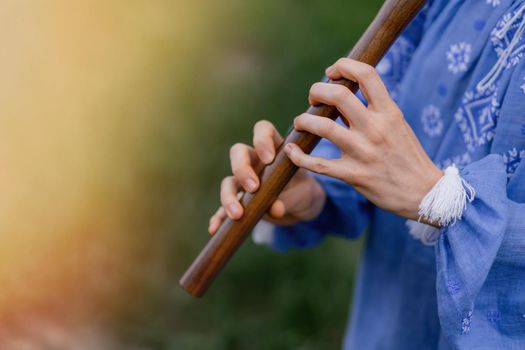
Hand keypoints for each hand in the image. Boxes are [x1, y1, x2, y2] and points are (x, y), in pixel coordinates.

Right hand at [208, 120, 325, 233]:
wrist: (298, 204)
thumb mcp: (300, 193)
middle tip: (253, 187)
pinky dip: (219, 217)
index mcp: (272, 149)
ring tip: (237, 214)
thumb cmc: (300, 189)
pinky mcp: (238, 200)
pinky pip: (223, 207)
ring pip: (228, 181)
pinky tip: (215, 228)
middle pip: (238, 152)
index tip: (269, 158)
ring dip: (229, 196)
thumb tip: (275, 208)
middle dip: (242, 169)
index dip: (262, 140)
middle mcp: (254, 161)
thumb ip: (288, 197)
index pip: (263, 130)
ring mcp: (242, 180)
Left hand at [284, 58, 442, 221]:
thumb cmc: (407, 155)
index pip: (366, 74)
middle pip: (338, 96)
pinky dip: (299, 156)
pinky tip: (291, 150)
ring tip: (301, 122)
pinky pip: (318, 164)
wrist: (424, 192)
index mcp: (388, 112)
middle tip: (313, 98)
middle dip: (317, 91)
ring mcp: (363, 152)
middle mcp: (375, 128)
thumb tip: (344, 89)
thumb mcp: (397, 124)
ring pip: (323, 127)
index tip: (332, 72)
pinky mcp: (353, 175)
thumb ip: (373, 108)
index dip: (343, 66)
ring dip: (304, 121)